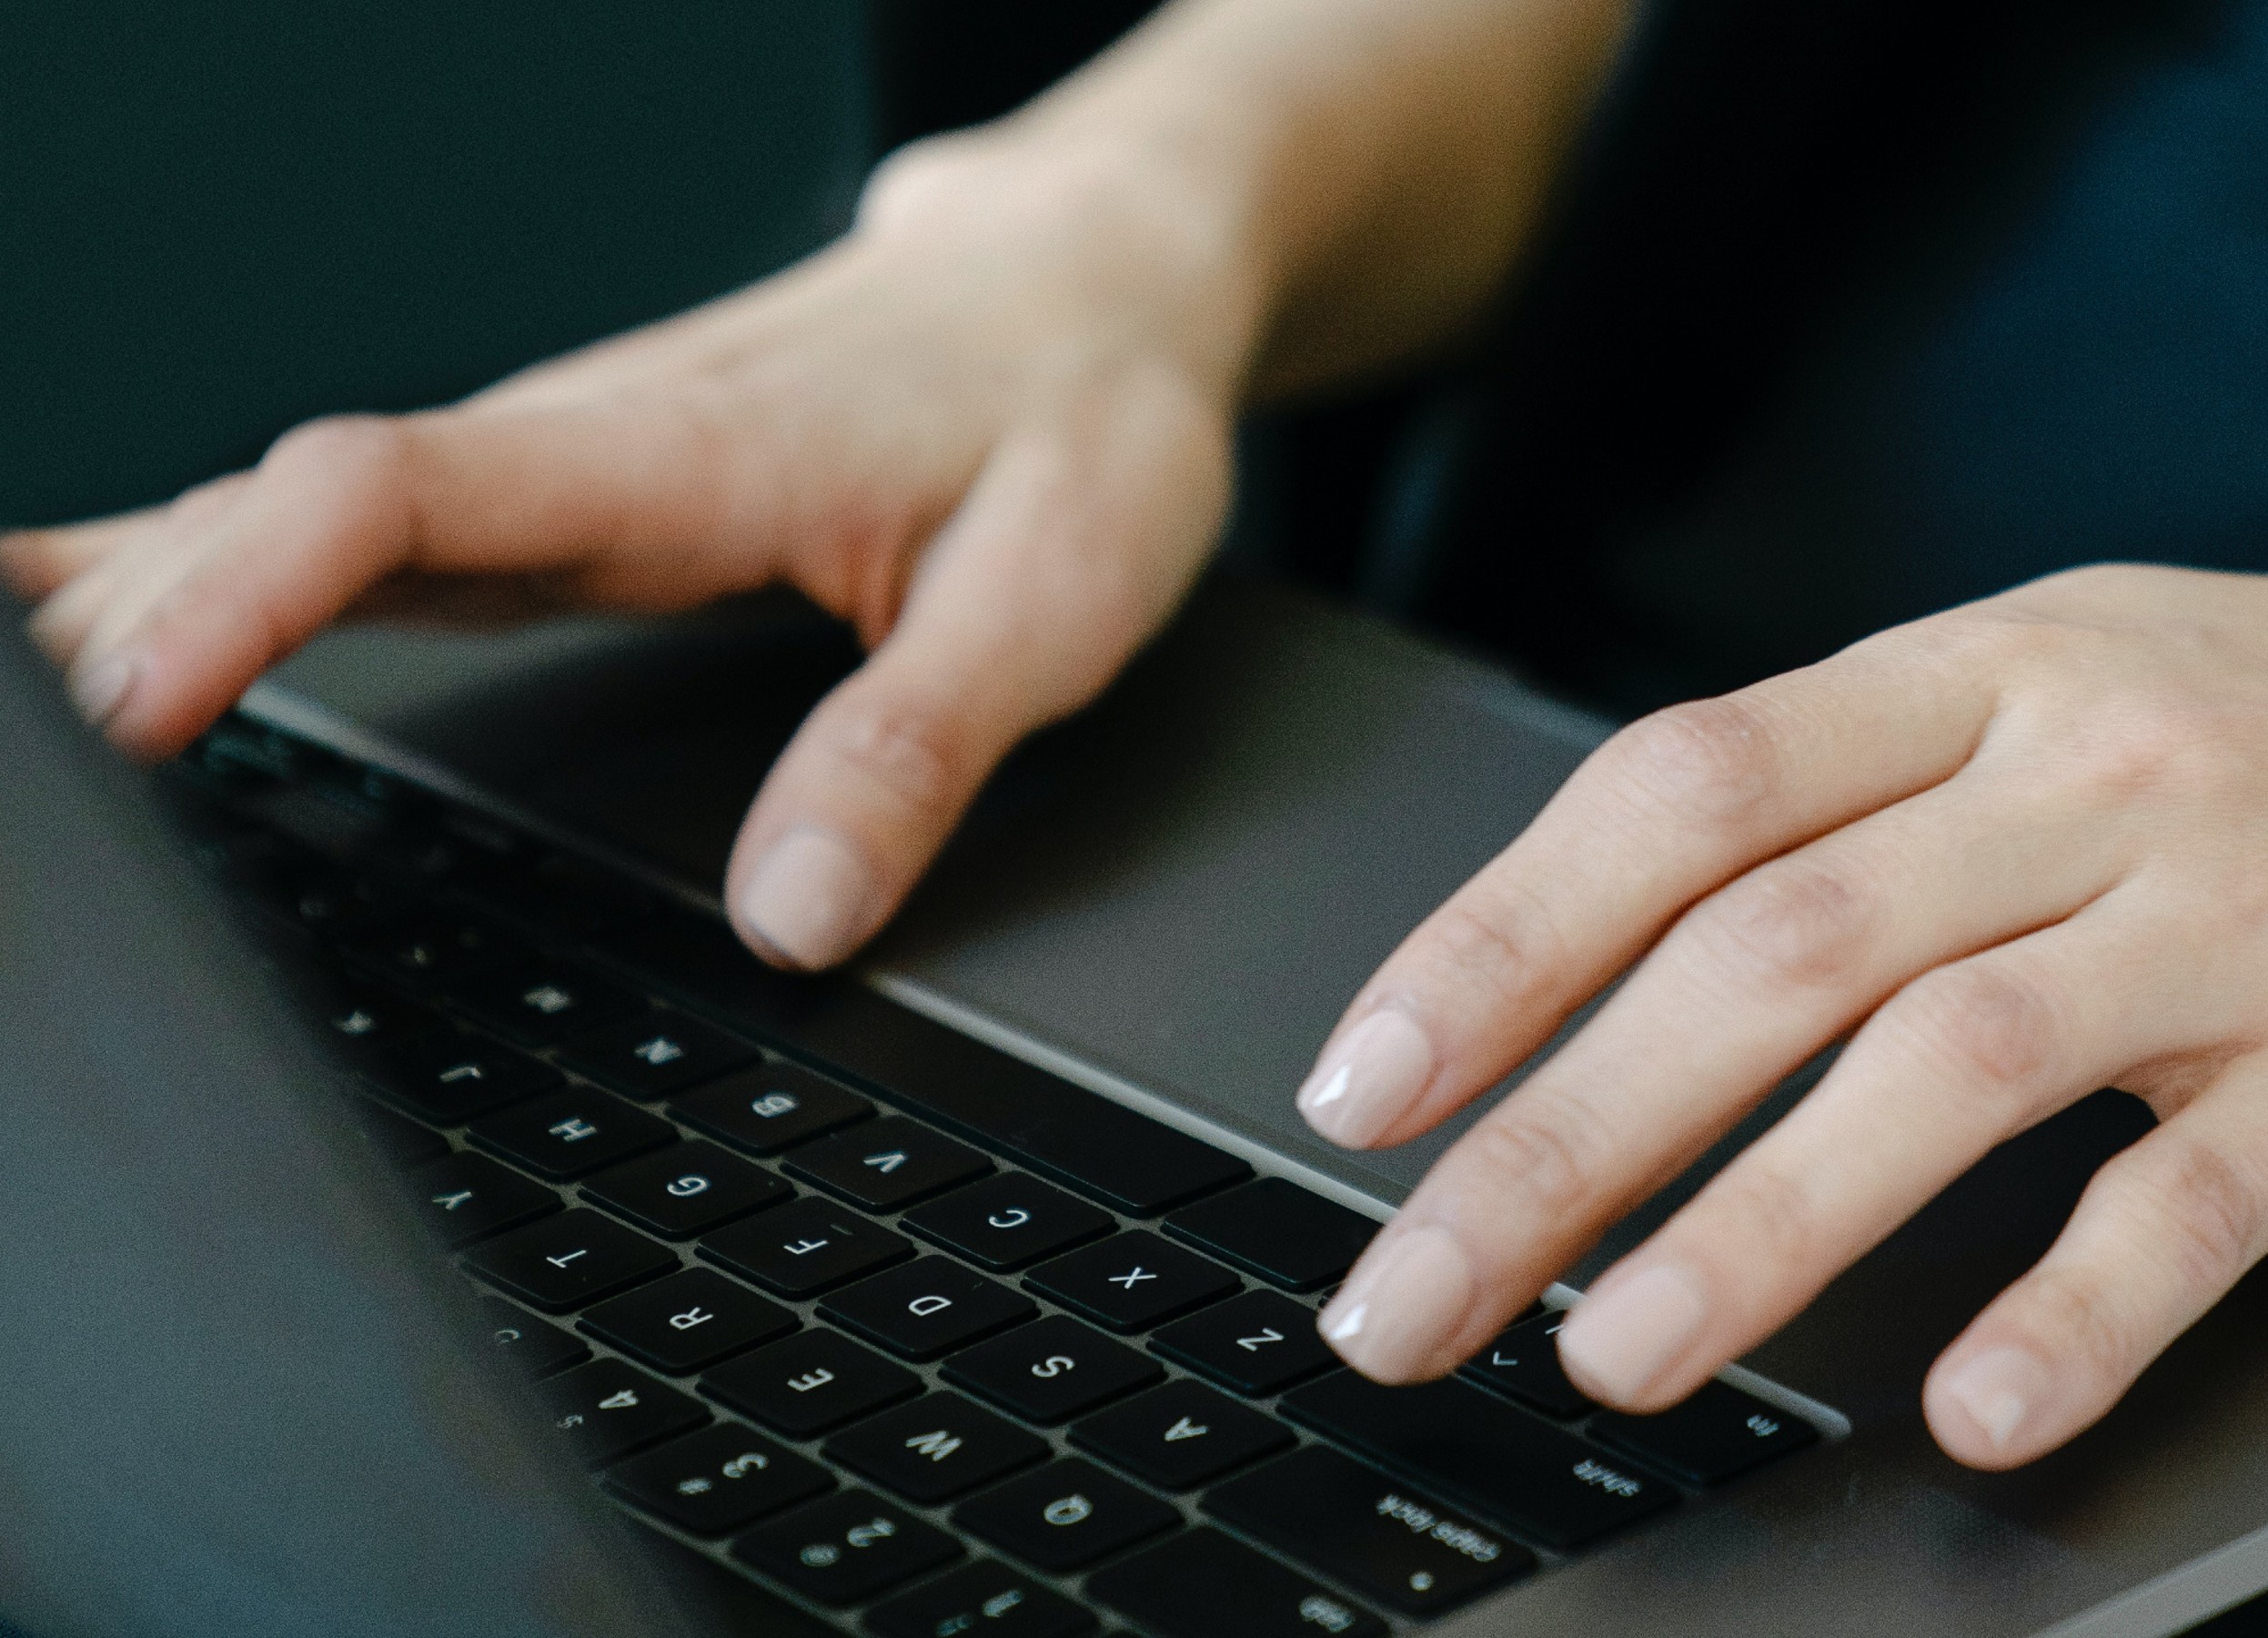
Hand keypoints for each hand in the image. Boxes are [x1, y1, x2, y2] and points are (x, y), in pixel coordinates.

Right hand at [2, 129, 1253, 969]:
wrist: (1096, 287)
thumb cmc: (1082, 412)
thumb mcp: (1050, 602)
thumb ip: (915, 754)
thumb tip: (789, 919)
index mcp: (680, 455)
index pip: (401, 497)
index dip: (247, 592)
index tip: (138, 696)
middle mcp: (587, 445)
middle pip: (294, 511)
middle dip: (132, 615)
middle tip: (23, 770)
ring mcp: (564, 466)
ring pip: (300, 515)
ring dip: (144, 590)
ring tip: (20, 710)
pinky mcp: (572, 494)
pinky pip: (356, 526)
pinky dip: (221, 568)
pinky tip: (123, 617)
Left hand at [1294, 526, 2267, 1466]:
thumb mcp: (2082, 667)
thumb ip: (1872, 778)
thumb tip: (1624, 928)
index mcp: (1986, 675)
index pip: (1682, 791)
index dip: (1499, 941)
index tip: (1366, 1085)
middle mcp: (2089, 775)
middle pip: (1766, 948)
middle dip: (1556, 1134)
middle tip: (1410, 1289)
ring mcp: (2234, 909)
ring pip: (1949, 1062)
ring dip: (1758, 1226)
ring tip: (1615, 1357)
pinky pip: (2197, 1194)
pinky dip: (2074, 1306)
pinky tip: (1972, 1407)